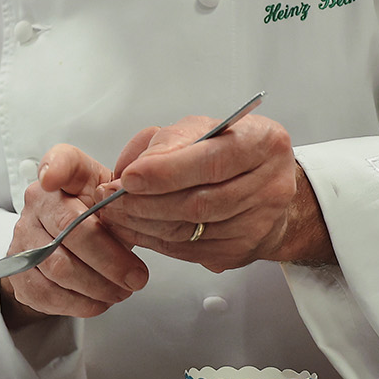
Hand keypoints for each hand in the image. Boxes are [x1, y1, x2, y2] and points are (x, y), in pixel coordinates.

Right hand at [0, 144, 149, 325]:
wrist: (69, 252)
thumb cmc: (99, 221)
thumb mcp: (115, 204)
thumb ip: (125, 205)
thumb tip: (139, 215)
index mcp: (66, 178)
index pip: (58, 162)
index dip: (53, 168)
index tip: (52, 179)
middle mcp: (37, 202)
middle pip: (69, 229)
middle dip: (109, 259)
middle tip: (137, 277)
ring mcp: (23, 236)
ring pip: (59, 267)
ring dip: (98, 286)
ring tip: (122, 291)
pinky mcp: (18, 271)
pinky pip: (46, 292)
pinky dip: (79, 303)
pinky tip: (99, 301)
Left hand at [96, 114, 332, 271]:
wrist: (268, 184)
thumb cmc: (230, 150)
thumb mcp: (203, 128)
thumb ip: (168, 141)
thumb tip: (131, 168)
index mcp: (263, 143)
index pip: (209, 162)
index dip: (165, 173)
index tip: (129, 177)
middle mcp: (270, 184)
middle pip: (198, 202)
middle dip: (145, 202)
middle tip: (109, 197)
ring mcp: (259, 223)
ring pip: (190, 230)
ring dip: (144, 223)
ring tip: (114, 212)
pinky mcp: (242, 250)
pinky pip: (189, 250)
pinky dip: (155, 240)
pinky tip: (134, 228)